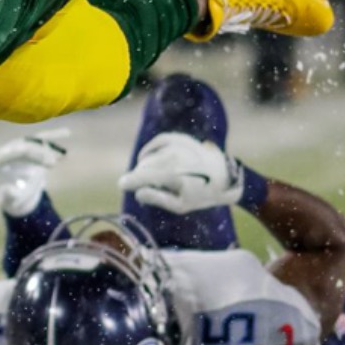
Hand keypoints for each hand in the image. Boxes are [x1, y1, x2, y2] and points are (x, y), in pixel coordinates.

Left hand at [0, 128, 68, 215]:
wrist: (17, 195)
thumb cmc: (10, 198)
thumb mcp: (7, 201)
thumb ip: (7, 196)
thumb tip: (8, 189)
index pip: (11, 154)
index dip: (27, 156)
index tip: (42, 162)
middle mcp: (8, 150)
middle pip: (24, 147)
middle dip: (39, 154)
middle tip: (53, 164)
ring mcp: (19, 146)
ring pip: (34, 142)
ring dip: (48, 149)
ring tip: (60, 157)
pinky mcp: (30, 146)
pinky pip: (42, 138)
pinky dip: (53, 135)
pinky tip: (67, 132)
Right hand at [117, 131, 241, 213]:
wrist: (223, 176)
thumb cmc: (200, 194)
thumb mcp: (181, 205)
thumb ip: (158, 198)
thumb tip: (138, 193)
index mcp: (175, 177)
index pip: (144, 177)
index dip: (130, 181)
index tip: (121, 185)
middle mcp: (175, 158)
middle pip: (145, 166)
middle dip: (138, 176)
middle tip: (138, 186)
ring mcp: (178, 146)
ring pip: (151, 155)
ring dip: (145, 166)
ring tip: (147, 177)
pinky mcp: (180, 139)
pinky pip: (159, 141)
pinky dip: (150, 149)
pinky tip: (145, 157)